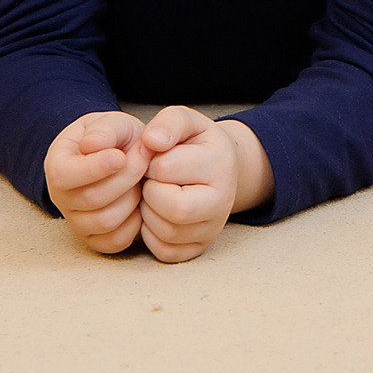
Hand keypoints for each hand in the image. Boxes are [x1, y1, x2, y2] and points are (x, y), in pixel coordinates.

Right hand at [44, 111, 149, 254]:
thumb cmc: (113, 138)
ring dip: (132, 198)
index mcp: (56, 163)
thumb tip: (91, 147)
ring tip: (141, 179)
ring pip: (106, 222)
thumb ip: (104, 130)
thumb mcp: (110, 122)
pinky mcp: (95, 239)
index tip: (121, 156)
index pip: (63, 175)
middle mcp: (60, 197)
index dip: (95, 168)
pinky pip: (116, 241)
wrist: (121, 155)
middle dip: (125, 177)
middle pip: (92, 199)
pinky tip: (139, 201)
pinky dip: (135, 223)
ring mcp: (76, 221)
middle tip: (144, 158)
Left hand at [136, 107, 248, 262]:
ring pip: (166, 232)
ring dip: (148, 212)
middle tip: (152, 179)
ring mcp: (212, 229)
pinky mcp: (199, 248)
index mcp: (221, 164)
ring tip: (155, 193)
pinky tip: (156, 213)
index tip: (156, 157)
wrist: (216, 168)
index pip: (166, 169)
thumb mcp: (186, 121)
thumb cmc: (194, 143)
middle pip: (174, 209)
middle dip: (150, 192)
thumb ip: (168, 122)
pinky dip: (151, 234)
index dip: (150, 161)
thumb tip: (151, 141)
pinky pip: (164, 251)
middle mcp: (223, 201)